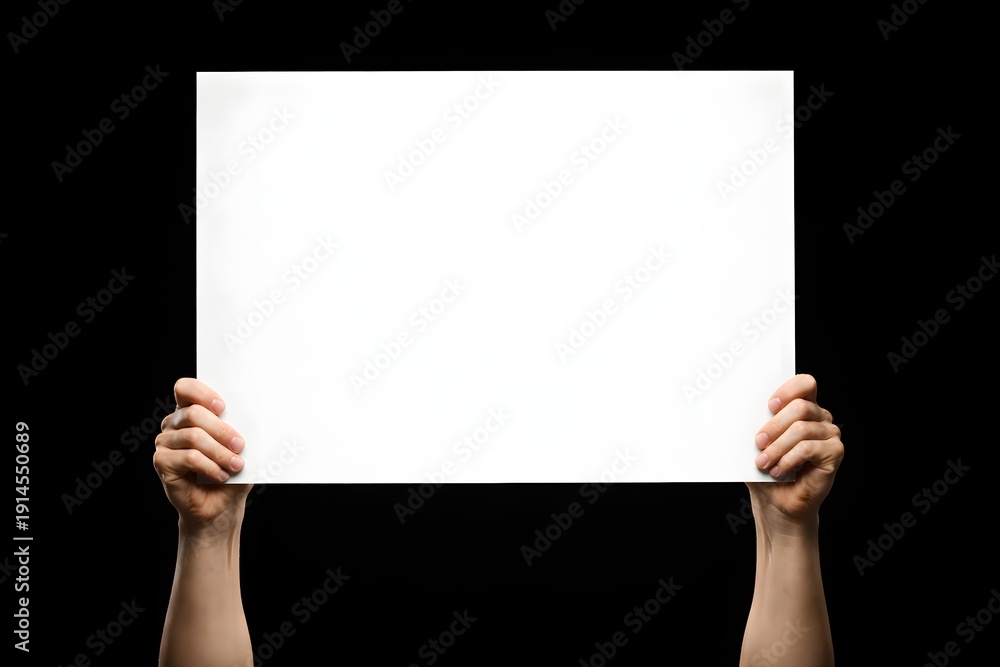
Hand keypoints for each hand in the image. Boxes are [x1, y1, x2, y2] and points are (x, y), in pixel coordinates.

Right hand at [153, 378, 251, 535]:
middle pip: (193, 413)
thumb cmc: (231, 471)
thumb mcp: (240, 446)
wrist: (221, 505)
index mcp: (190, 411)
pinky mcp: (162, 462)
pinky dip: (210, 466)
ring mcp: (165, 443)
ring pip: (193, 437)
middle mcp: (173, 424)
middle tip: (240, 445)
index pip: (184, 388)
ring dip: (220, 452)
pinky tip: (221, 475)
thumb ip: (241, 427)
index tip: (223, 407)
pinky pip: (188, 457)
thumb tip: (256, 412)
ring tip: (236, 465)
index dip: (202, 393)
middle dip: (222, 430)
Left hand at [747, 374, 843, 528]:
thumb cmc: (766, 469)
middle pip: (800, 406)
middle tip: (758, 442)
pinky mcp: (834, 452)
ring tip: (764, 462)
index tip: (770, 405)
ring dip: (777, 447)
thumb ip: (755, 424)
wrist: (777, 502)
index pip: (805, 384)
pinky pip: (808, 448)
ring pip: (801, 429)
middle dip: (774, 425)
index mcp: (803, 408)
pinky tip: (778, 470)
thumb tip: (737, 408)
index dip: (788, 390)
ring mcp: (830, 434)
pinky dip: (788, 459)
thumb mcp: (756, 443)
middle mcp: (820, 417)